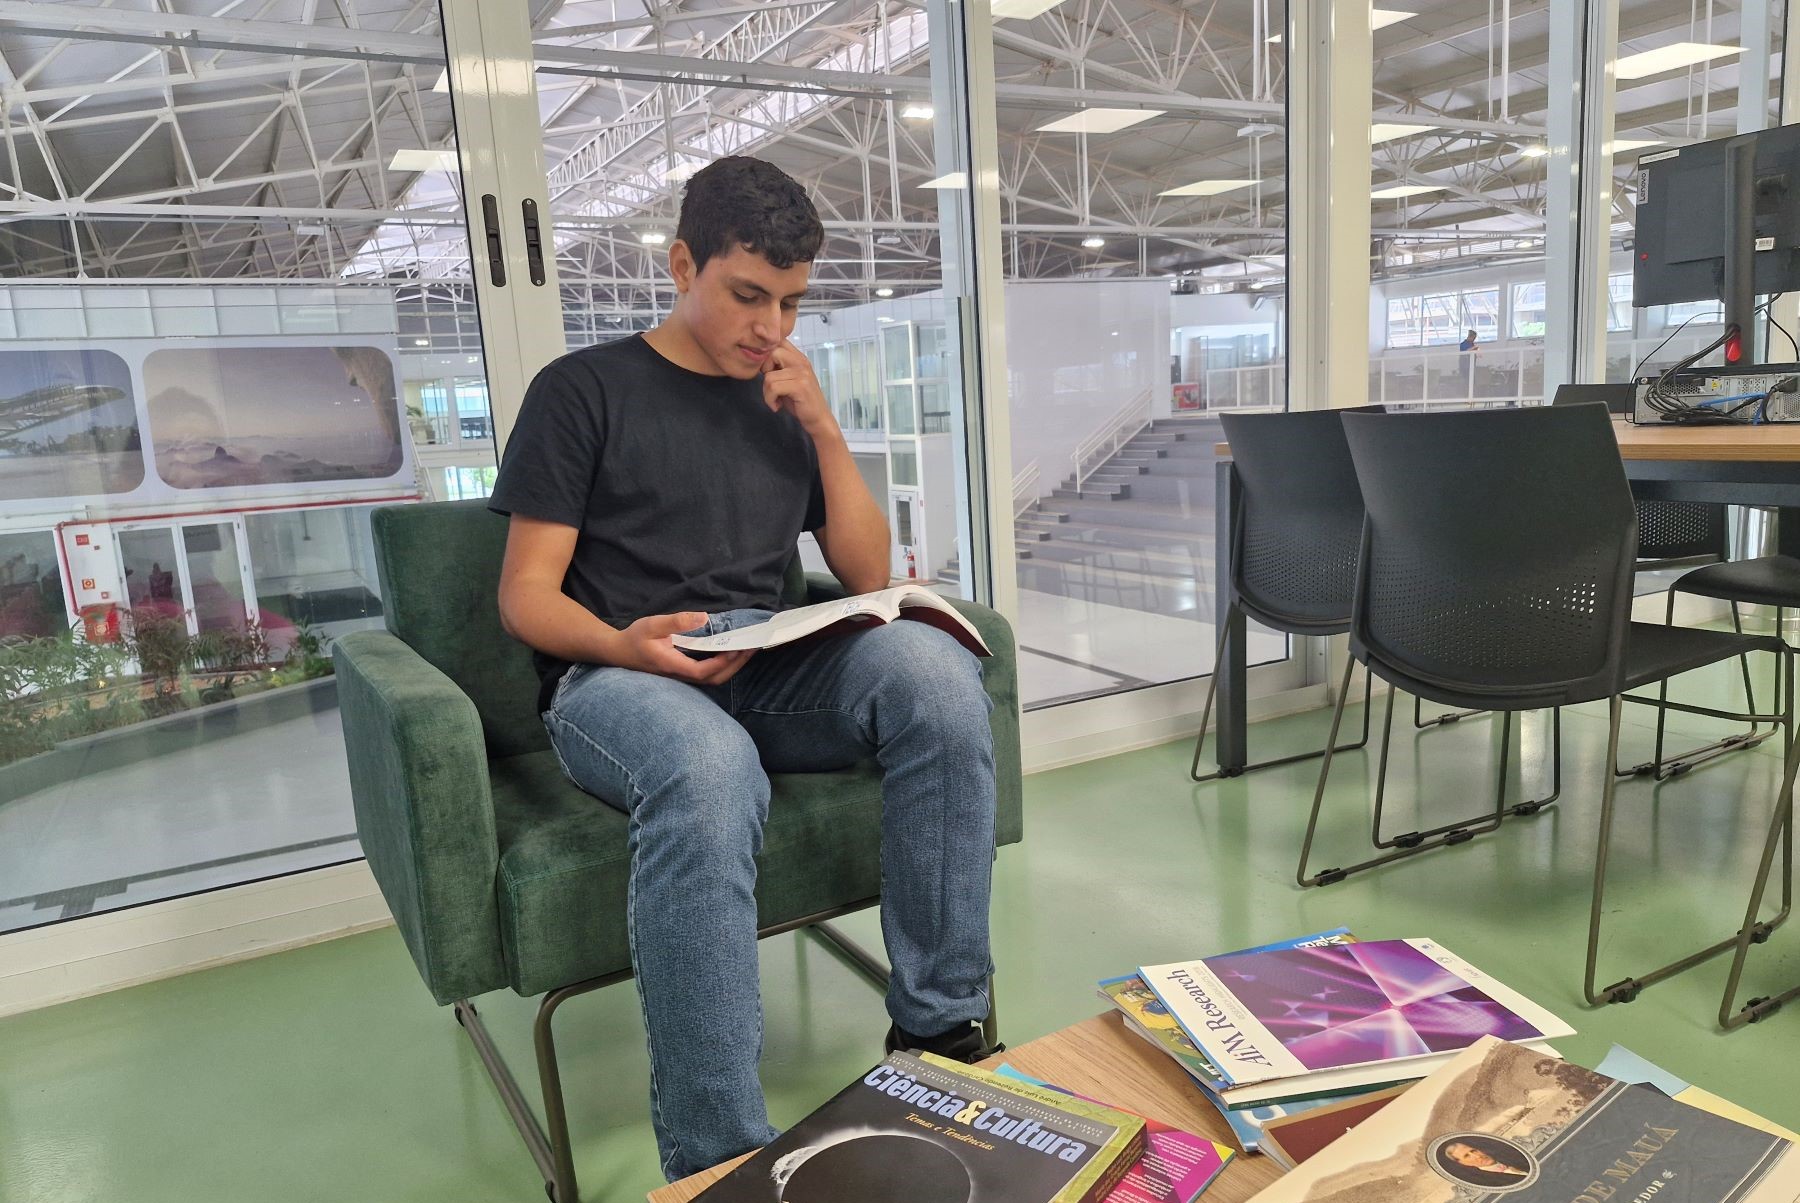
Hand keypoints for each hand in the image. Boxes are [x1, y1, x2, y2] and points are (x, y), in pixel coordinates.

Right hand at [611, 612, 753, 685]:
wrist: (617, 652)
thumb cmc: (634, 638)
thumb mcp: (652, 625)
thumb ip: (676, 621)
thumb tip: (703, 617)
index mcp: (672, 665)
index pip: (703, 671)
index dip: (723, 662)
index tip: (738, 648)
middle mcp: (679, 675)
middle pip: (714, 679)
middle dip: (736, 666)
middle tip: (752, 648)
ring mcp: (681, 677)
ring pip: (712, 679)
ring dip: (732, 666)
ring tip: (746, 650)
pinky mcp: (682, 673)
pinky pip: (707, 674)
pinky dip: (723, 666)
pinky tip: (730, 653)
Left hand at [762, 340, 837, 437]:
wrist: (818, 419)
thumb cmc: (800, 401)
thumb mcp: (788, 379)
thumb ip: (778, 366)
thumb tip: (758, 357)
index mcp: (799, 357)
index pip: (778, 341)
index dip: (767, 354)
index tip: (768, 371)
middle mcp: (802, 362)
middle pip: (771, 353)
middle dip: (765, 371)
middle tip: (771, 386)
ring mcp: (802, 373)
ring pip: (769, 375)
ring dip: (767, 392)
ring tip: (775, 399)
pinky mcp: (800, 386)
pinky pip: (773, 387)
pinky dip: (770, 400)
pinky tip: (777, 406)